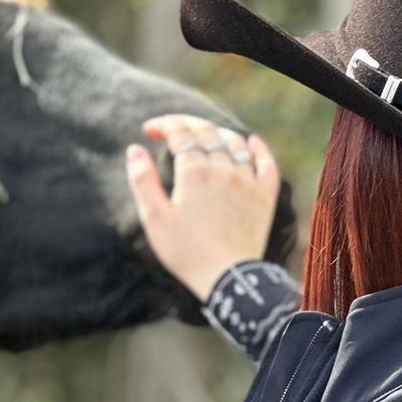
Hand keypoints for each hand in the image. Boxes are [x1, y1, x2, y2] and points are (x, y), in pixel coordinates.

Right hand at [126, 113, 282, 302]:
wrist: (227, 277)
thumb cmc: (186, 252)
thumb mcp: (154, 218)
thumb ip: (143, 181)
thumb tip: (134, 149)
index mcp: (194, 172)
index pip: (179, 133)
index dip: (163, 125)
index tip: (149, 130)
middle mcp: (223, 169)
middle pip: (207, 131)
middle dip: (187, 123)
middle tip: (173, 128)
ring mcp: (247, 181)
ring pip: (235, 143)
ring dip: (217, 133)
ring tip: (204, 135)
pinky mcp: (264, 197)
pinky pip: (266, 164)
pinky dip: (258, 149)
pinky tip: (251, 142)